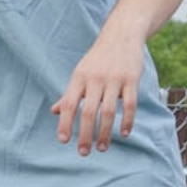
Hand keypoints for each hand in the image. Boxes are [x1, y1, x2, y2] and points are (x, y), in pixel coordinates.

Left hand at [51, 36, 143, 154]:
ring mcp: (114, 79)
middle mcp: (95, 79)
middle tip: (84, 152)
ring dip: (105, 133)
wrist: (122, 34)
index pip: (69, 103)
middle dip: (85, 134)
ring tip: (102, 147)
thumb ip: (69, 93)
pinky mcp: (131, 79)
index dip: (65, 123)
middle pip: (88, 112)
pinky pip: (130, 104)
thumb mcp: (81, 73)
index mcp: (79, 78)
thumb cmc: (98, 58)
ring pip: (108, 111)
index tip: (64, 140)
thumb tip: (55, 111)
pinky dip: (127, 121)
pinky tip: (124, 133)